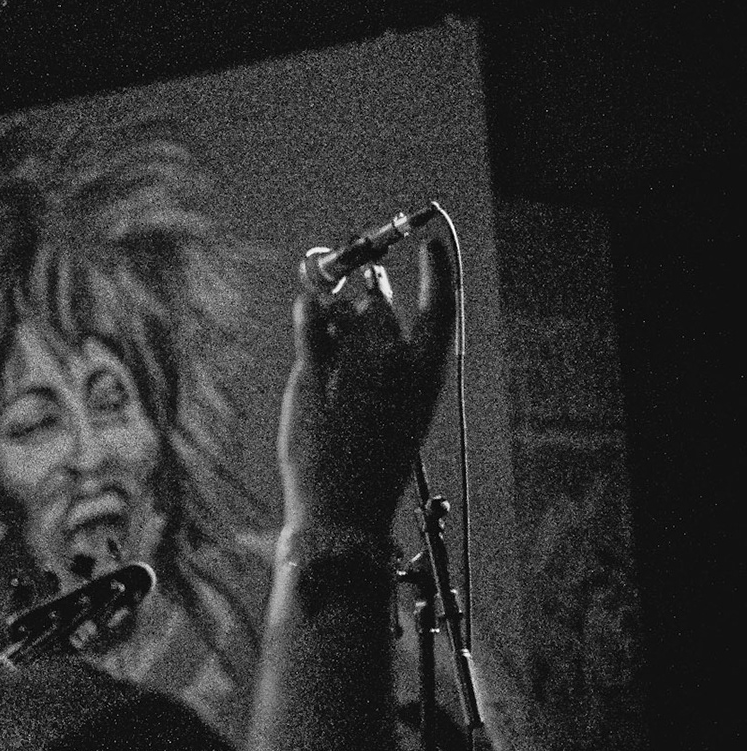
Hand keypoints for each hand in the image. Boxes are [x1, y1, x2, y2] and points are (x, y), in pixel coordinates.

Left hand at [277, 238, 454, 539]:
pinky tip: (308, 306)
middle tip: (353, 319)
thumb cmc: (371, 463)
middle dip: (365, 307)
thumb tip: (365, 313)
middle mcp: (395, 362)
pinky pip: (310, 319)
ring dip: (335, 319)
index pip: (442, 306)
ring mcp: (354, 363)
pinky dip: (308, 309)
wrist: (343, 505)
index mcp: (427, 374)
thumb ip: (390, 362)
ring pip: (343, 313)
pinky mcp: (315, 370)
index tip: (433, 245)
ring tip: (330, 353)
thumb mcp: (400, 410)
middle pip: (379, 306)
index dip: (439, 271)